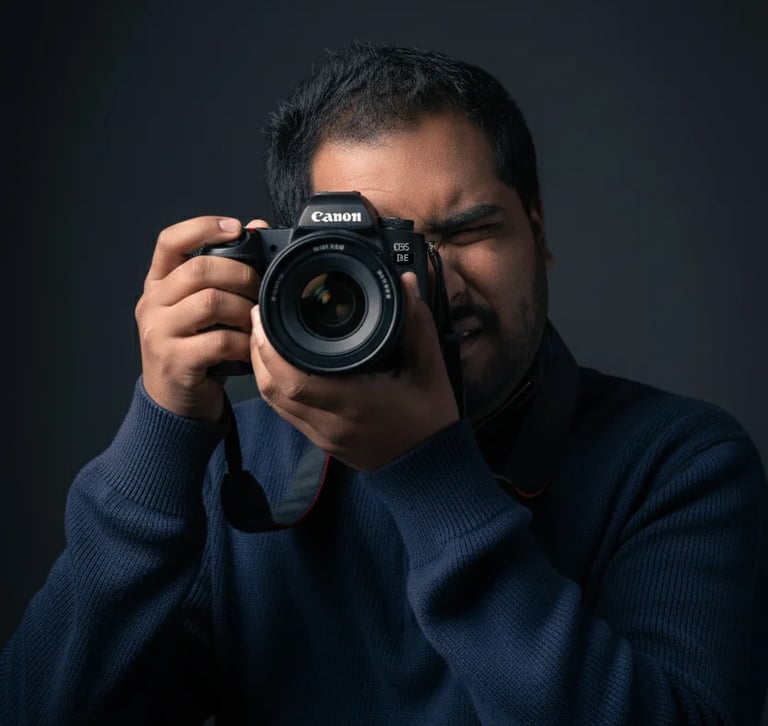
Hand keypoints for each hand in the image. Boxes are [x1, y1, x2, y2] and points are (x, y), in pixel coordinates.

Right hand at [136, 216, 265, 420]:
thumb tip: (254, 227)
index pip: (170, 241)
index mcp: (158, 285)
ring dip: (244, 310)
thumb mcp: (201, 309)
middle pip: (199, 270)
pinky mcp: (175, 361)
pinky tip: (248, 347)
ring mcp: (159, 333)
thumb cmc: (194, 351)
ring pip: (211, 302)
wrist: (173, 403)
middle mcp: (152, 304)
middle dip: (241, 275)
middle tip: (259, 290)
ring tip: (255, 321)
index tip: (235, 228)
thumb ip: (221, 272)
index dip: (203, 228)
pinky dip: (243, 342)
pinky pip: (218, 341)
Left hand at [250, 273, 459, 470]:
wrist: (429, 466)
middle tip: (259, 315)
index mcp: (356, 402)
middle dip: (258, 350)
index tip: (265, 315)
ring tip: (262, 334)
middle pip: (273, 389)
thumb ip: (417, 325)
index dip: (271, 347)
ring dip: (262, 367)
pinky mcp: (320, 441)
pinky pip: (285, 411)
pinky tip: (278, 362)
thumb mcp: (431, 370)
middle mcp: (332, 422)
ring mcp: (322, 435)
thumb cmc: (431, 419)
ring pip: (273, 402)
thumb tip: (404, 283)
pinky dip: (274, 384)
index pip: (296, 379)